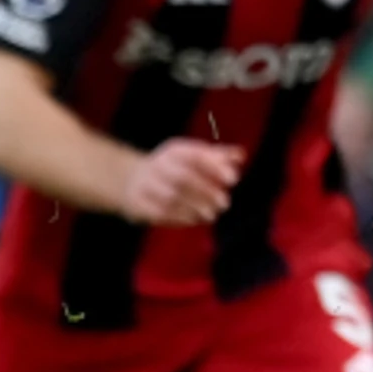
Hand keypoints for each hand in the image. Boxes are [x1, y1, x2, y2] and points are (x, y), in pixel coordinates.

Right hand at [120, 139, 246, 225]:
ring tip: (212, 214)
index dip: (215, 167)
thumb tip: (241, 155)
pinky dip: (179, 216)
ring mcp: (145, 184)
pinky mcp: (138, 202)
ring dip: (194, 206)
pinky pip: (159, 212)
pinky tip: (194, 219)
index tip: (234, 179)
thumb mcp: (194, 157)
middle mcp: (158, 165)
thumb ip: (218, 156)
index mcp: (174, 151)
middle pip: (182, 177)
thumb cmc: (174, 168)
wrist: (131, 179)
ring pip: (171, 196)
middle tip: (225, 203)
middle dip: (206, 191)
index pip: (195, 155)